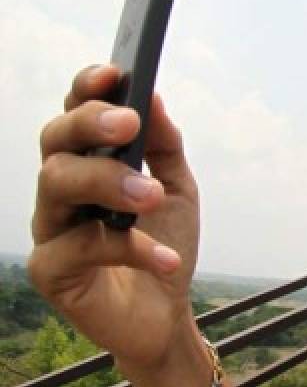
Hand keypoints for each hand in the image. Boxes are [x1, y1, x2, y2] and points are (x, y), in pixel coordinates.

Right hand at [28, 65, 199, 371]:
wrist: (165, 313)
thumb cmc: (163, 243)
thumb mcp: (177, 189)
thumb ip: (164, 146)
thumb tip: (152, 95)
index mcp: (87, 162)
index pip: (74, 114)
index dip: (86, 89)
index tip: (113, 73)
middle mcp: (60, 190)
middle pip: (55, 142)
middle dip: (90, 125)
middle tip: (128, 124)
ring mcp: (50, 228)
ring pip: (56, 185)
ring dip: (107, 182)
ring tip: (149, 195)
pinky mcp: (50, 271)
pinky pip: (78, 248)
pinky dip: (128, 249)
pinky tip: (165, 259)